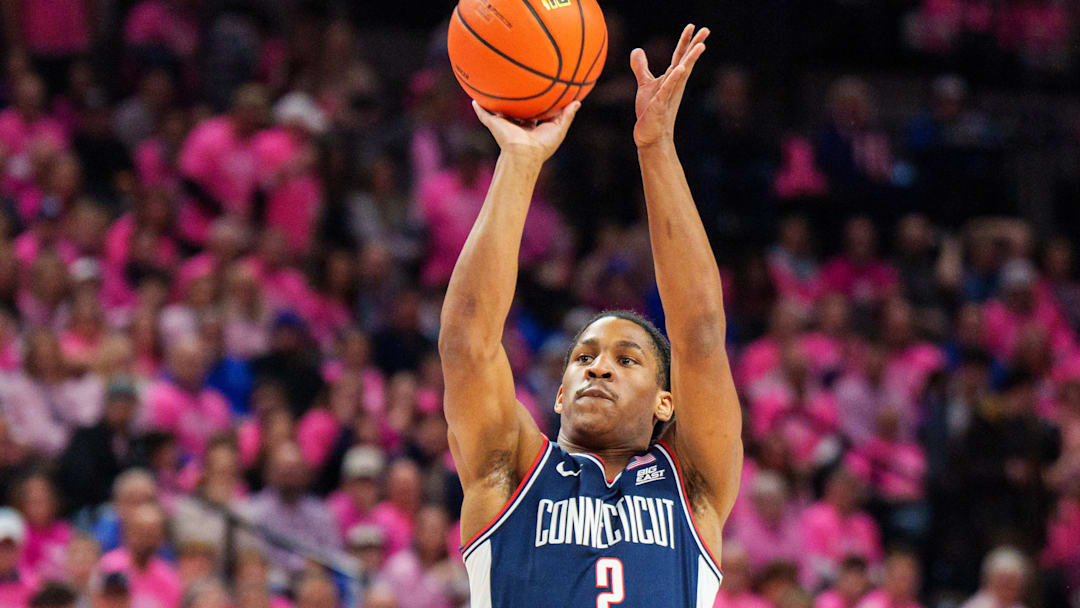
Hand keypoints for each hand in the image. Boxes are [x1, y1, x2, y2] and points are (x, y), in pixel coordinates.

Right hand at [471, 100, 580, 162]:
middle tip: (518, 88)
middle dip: (517, 103)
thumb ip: (567, 115)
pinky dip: (479, 108)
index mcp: (532, 128)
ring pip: (500, 112)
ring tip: (493, 90)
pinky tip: (474, 100)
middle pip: (517, 112)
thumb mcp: (559, 128)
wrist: (524, 153)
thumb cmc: (543, 145)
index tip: (540, 95)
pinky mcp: (495, 124)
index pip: (534, 115)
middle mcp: (518, 126)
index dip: (536, 106)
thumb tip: (578, 102)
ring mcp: (505, 125)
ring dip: (496, 103)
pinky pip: (484, 114)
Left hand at [631, 24, 708, 147]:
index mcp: (672, 79)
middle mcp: (674, 85)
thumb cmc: (650, 112)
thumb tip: (637, 49)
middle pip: (685, 61)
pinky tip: (679, 69)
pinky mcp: (660, 105)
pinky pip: (668, 89)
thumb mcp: (645, 85)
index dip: (685, 41)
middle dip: (695, 45)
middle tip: (706, 29)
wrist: (651, 136)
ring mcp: (669, 94)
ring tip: (701, 45)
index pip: (679, 56)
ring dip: (691, 59)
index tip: (693, 26)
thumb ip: (641, 67)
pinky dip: (674, 79)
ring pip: (682, 73)